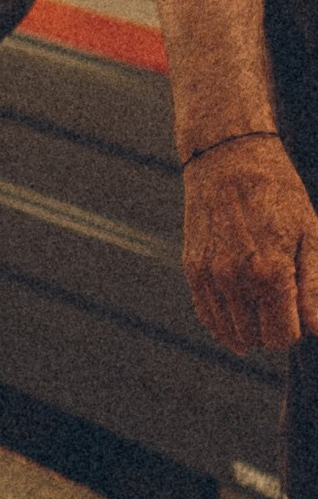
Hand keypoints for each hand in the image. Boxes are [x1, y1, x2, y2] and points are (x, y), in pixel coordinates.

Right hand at [180, 133, 317, 355]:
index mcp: (270, 272)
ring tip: (264, 298)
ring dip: (251, 326)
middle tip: (285, 299)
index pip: (283, 337)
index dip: (298, 329)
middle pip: (258, 339)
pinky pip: (208, 316)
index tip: (301, 309)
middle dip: (275, 327)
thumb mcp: (312, 235)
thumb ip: (316, 288)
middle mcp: (234, 279)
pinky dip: (226, 323)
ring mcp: (209, 276)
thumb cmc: (279, 195)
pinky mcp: (193, 269)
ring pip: (232, 333)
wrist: (229, 159)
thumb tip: (316, 330)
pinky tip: (242, 314)